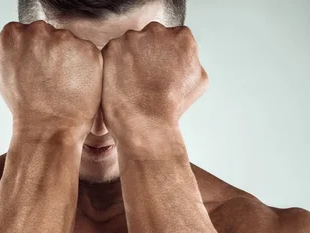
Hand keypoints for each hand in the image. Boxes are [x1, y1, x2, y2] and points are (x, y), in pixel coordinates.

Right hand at [0, 20, 102, 139]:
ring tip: (64, 85)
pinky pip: (88, 53)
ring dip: (70, 60)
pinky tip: (76, 85)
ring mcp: (64, 39)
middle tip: (52, 79)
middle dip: (53, 53)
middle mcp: (37, 31)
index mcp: (13, 35)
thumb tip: (18, 47)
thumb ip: (10, 53)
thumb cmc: (26, 109)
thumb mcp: (3, 76)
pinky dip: (86, 68)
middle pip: (50, 34)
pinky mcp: (87, 50)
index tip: (38, 68)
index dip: (35, 53)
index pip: (28, 33)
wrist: (47, 129)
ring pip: (70, 43)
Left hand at [101, 22, 207, 138]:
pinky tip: (118, 83)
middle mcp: (157, 31)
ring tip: (131, 84)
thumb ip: (192, 60)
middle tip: (145, 80)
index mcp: (182, 37)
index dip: (165, 58)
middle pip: (150, 38)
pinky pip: (111, 53)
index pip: (172, 39)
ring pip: (130, 44)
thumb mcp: (198, 80)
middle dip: (147, 55)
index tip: (160, 73)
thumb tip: (183, 57)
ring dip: (129, 59)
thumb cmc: (172, 107)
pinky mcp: (111, 49)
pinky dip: (113, 66)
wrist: (146, 123)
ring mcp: (132, 38)